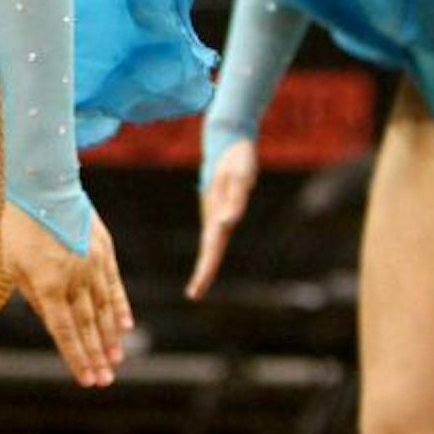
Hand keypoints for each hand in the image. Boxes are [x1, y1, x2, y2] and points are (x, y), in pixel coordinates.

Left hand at [2, 203, 130, 387]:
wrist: (44, 186)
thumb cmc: (21, 227)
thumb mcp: (14, 265)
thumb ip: (33, 296)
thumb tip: (51, 322)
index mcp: (48, 286)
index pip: (65, 332)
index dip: (76, 358)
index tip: (86, 380)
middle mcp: (74, 279)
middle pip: (87, 326)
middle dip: (96, 356)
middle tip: (105, 380)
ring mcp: (93, 265)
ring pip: (104, 309)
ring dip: (110, 338)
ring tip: (116, 360)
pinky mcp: (105, 252)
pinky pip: (115, 286)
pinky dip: (121, 307)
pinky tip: (126, 326)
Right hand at [185, 137, 258, 300]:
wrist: (227, 138)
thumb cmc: (236, 159)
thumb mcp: (239, 179)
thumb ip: (234, 203)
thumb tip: (226, 225)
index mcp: (217, 215)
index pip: (211, 250)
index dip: (204, 271)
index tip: (195, 292)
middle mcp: (214, 215)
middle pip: (210, 249)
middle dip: (203, 272)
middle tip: (194, 294)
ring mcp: (214, 210)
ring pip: (212, 242)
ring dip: (207, 261)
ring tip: (200, 282)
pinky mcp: (218, 205)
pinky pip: (216, 231)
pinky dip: (213, 246)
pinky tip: (212, 248)